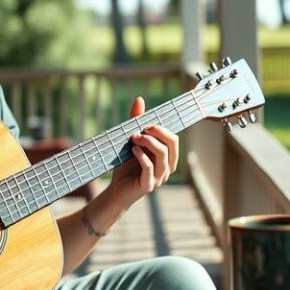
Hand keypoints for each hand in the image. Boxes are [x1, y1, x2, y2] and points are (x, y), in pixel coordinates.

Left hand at [108, 96, 178, 210]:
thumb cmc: (126, 165)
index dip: (162, 129)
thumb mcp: (131, 141)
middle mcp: (167, 168)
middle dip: (157, 133)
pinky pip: (150, 168)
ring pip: (162, 155)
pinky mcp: (148, 185)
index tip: (145, 124)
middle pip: (172, 144)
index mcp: (167, 158)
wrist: (116, 190)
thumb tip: (139, 99)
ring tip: (133, 139)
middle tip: (140, 130)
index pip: (174, 139)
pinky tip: (133, 150)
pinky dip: (141, 156)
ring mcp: (159, 178)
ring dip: (147, 142)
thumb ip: (136, 122)